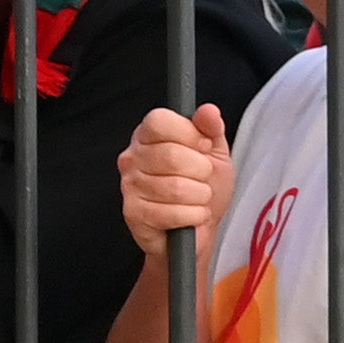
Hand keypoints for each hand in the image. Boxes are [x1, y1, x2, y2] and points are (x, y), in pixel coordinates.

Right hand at [117, 103, 233, 258]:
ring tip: (197, 199)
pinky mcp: (133, 213)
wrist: (198, 231)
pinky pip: (173, 213)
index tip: (203, 146)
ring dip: (199, 197)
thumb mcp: (215, 153)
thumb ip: (211, 129)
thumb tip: (209, 111)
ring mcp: (129, 185)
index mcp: (148, 135)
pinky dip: (193, 216)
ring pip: (176, 187)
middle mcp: (132, 157)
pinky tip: (190, 215)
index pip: (160, 121)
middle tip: (202, 179)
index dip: (189, 134)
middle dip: (201, 171)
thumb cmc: (202, 188)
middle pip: (172, 155)